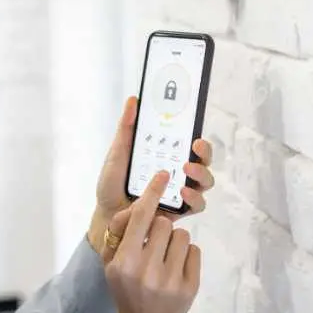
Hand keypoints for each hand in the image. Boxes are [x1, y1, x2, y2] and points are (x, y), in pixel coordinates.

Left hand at [94, 96, 215, 225]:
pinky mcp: (180, 211)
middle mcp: (178, 172)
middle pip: (203, 160)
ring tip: (186, 168)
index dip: (197, 135)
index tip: (194, 129)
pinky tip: (182, 192)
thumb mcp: (118, 152)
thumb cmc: (112, 182)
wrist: (106, 213)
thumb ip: (126, 127)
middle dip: (205, 152)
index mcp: (166, 155)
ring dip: (201, 173)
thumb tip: (133, 99)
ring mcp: (181, 192)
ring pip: (206, 181)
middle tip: (195, 146)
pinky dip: (194, 197)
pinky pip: (198, 205)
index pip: (190, 143)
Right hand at [102, 171, 200, 312]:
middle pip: (164, 223)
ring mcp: (171, 280)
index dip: (153, 192)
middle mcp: (148, 270)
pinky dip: (187, 255)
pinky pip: (195, 251)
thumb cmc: (125, 287)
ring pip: (183, 235)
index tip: (163, 175)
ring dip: (174, 240)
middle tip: (155, 239)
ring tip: (165, 256)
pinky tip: (176, 267)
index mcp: (126, 261)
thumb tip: (138, 206)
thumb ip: (120, 234)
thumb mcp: (111, 263)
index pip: (141, 217)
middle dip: (161, 226)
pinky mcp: (190, 287)